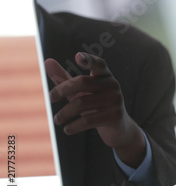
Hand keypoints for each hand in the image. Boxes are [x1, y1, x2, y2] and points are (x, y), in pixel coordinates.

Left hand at [45, 52, 144, 166]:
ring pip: (82, 103)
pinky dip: (74, 126)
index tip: (78, 56)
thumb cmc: (95, 105)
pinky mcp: (115, 115)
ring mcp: (115, 100)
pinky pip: (88, 120)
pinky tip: (67, 129)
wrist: (118, 128)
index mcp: (105, 75)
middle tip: (50, 99)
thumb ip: (64, 78)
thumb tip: (47, 61)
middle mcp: (113, 85)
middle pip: (83, 82)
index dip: (89, 60)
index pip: (98, 64)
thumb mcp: (79, 92)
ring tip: (57, 120)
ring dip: (65, 113)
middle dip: (62, 90)